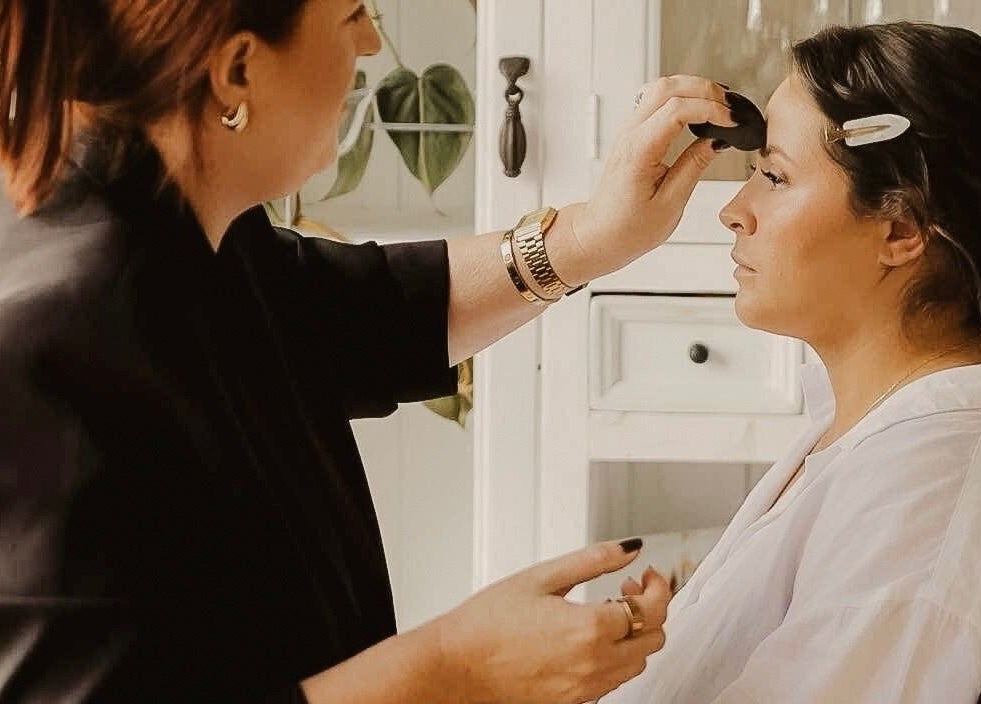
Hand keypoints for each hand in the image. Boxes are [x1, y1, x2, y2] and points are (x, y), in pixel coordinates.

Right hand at [433, 541, 670, 703]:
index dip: (658, 587)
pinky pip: (612, 681)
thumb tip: (628, 548)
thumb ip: (593, 560)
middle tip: (628, 589)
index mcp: (589, 628)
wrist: (456, 666)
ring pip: (637, 664)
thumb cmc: (487, 623)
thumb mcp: (542, 577)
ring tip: (606, 612)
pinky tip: (589, 638)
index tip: (647, 575)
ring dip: (635, 636)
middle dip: (650, 610)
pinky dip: (615, 658)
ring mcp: (585, 688)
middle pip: (654, 639)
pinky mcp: (572, 702)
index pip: (652, 609)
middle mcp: (594, 664)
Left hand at [569, 76, 734, 279]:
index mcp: (638, 151)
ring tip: (720, 107)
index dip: (710, 109)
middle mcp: (629, 134)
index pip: (677, 110)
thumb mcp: (670, 204)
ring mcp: (628, 131)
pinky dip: (682, 97)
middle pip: (668, 87)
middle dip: (705, 90)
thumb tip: (717, 140)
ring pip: (661, 87)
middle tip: (731, 109)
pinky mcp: (633, 134)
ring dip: (693, 89)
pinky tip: (699, 112)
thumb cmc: (628, 228)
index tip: (733, 122)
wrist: (600, 234)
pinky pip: (656, 100)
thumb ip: (694, 166)